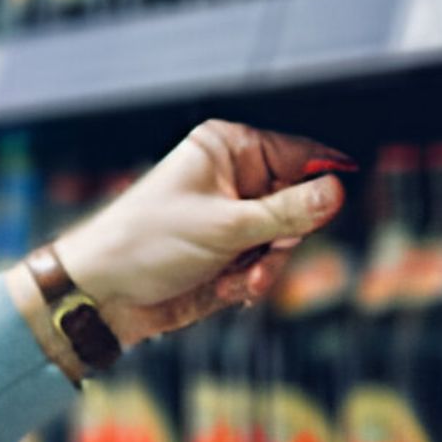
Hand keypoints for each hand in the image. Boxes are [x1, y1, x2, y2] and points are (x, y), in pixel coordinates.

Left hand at [54, 120, 351, 345]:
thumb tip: (339, 191)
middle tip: (261, 261)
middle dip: (285, 239)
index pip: (301, 153)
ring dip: (267, 267)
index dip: (324, 181)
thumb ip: (288, 212)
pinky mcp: (226, 252)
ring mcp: (231, 216)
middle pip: (301, 203)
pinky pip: (264, 265)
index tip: (337, 206)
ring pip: (285, 240)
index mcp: (229, 148)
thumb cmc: (147, 243)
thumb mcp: (226, 227)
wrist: (102, 293)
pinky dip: (251, 281)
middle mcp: (233, 177)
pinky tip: (226, 290)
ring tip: (237, 282)